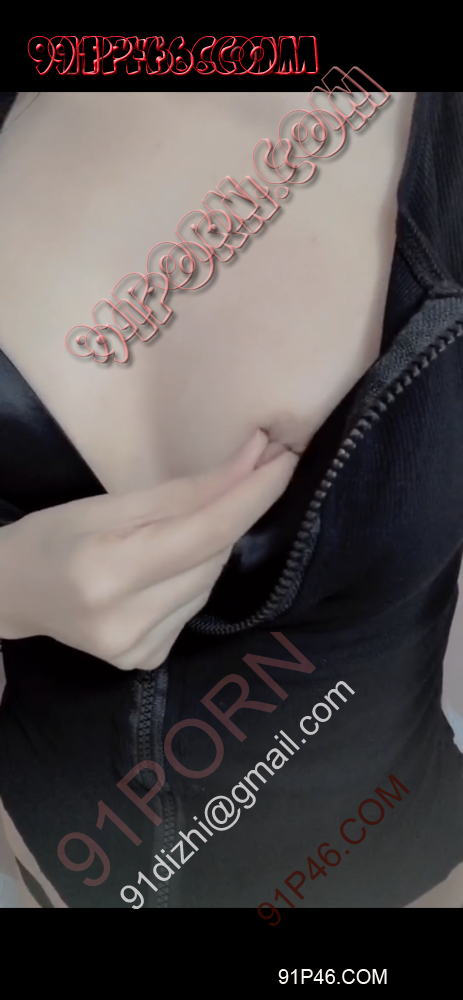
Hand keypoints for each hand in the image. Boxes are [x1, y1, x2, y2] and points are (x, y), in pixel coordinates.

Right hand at [0, 430, 297, 669]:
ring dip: (211, 547)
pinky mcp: (146, 662)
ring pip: (208, 583)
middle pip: (212, 558)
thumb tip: (252, 463)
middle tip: (245, 472)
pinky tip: (168, 567)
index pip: (205, 532)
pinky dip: (194, 578)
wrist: (14, 594)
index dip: (252, 495)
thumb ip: (182, 492)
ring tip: (179, 528)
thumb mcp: (107, 505)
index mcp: (107, 575)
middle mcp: (126, 623)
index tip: (285, 458)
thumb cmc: (52, 537)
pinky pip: (194, 607)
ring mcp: (137, 651)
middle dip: (232, 513)